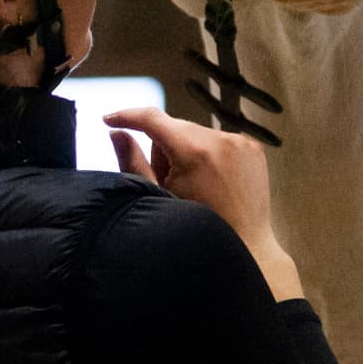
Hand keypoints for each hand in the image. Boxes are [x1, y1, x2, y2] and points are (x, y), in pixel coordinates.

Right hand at [104, 109, 303, 300]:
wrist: (246, 246)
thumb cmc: (199, 230)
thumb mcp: (159, 197)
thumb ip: (133, 163)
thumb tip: (116, 134)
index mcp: (194, 152)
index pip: (152, 119)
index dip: (126, 117)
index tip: (109, 120)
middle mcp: (221, 140)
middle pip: (174, 128)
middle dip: (164, 147)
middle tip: (168, 181)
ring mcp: (241, 142)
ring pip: (196, 133)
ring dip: (187, 150)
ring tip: (195, 186)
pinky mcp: (253, 148)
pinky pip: (219, 141)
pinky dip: (210, 155)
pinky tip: (213, 183)